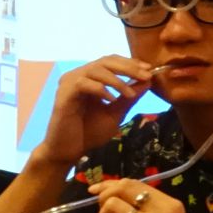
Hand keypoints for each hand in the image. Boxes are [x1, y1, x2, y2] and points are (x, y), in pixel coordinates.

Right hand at [38, 56, 156, 167]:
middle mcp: (79, 76)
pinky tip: (111, 99)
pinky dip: (100, 89)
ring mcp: (69, 83)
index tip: (149, 69)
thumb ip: (130, 97)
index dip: (130, 63)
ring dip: (116, 80)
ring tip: (130, 94)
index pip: (111, 62)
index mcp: (91, 78)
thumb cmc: (89, 133)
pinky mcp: (63, 94)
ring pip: (95, 69)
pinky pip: (83, 83)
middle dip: (128, 68)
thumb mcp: (116, 113)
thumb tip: (148, 81)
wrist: (68, 151)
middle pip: (105, 61)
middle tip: (146, 75)